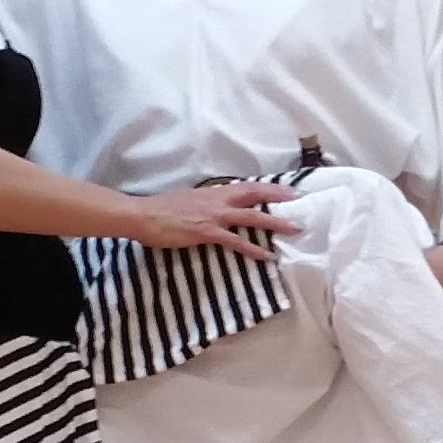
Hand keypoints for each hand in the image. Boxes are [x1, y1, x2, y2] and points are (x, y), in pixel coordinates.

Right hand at [131, 179, 291, 254]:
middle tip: (298, 200)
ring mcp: (214, 216)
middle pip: (254, 195)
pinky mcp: (207, 232)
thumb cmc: (161, 209)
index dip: (267, 188)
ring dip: (274, 223)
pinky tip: (266, 256)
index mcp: (213, 192)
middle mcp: (218, 200)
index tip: (285, 189)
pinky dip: (252, 248)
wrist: (143, 214)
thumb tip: (214, 205)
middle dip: (278, 197)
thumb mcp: (188, 199)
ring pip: (251, 217)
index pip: (246, 186)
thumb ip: (205, 202)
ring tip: (293, 229)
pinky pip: (235, 241)